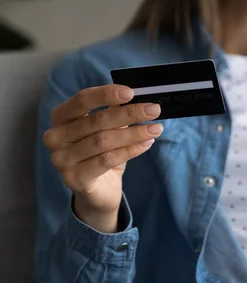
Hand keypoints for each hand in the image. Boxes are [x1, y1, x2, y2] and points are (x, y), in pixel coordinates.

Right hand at [43, 85, 162, 232]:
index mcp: (61, 117)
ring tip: (155, 128)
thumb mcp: (109, 128)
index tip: (131, 92)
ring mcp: (62, 159)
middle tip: (154, 110)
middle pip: (96, 121)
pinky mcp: (74, 178)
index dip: (106, 94)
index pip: (82, 100)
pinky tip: (146, 144)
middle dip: (129, 113)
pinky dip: (129, 150)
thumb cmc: (102, 151)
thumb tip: (138, 96)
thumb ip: (117, 111)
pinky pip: (106, 160)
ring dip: (134, 133)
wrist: (98, 190)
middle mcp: (55, 137)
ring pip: (103, 141)